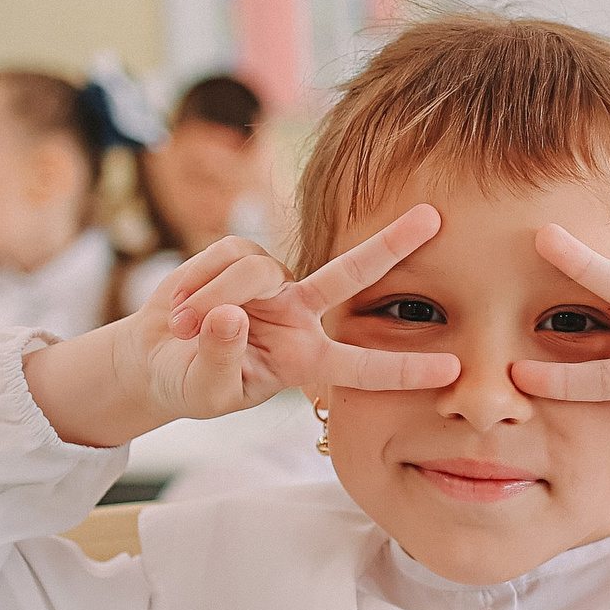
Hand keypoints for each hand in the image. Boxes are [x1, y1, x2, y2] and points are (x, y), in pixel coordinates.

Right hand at [27, 206, 457, 446]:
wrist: (155, 358)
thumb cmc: (191, 384)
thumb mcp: (206, 391)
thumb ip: (220, 361)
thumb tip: (230, 317)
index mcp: (307, 361)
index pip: (364, 367)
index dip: (405, 369)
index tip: (453, 369)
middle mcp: (301, 316)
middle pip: (352, 274)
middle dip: (391, 244)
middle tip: (435, 217)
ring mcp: (273, 283)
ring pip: (258, 271)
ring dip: (217, 297)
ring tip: (184, 329)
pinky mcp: (238, 256)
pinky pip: (225, 256)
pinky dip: (198, 282)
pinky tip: (181, 308)